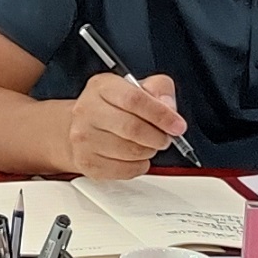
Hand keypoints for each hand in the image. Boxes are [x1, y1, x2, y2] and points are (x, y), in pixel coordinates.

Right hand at [66, 73, 185, 181]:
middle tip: (165, 138)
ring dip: (149, 151)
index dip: (161, 115)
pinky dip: (139, 166)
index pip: (134, 99)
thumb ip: (159, 90)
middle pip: (133, 128)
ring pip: (131, 152)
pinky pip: (125, 170)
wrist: (80, 127)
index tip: (177, 126)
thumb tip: (169, 108)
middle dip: (158, 137)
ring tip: (148, 145)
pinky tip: (135, 157)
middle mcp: (87, 110)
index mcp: (102, 87)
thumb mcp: (138, 87)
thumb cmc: (113, 107)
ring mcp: (84, 138)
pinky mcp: (87, 162)